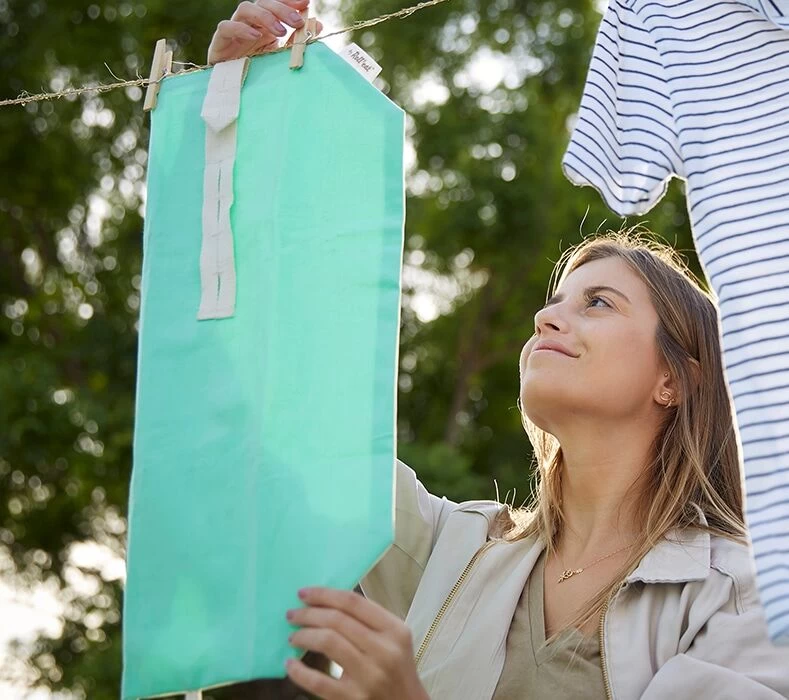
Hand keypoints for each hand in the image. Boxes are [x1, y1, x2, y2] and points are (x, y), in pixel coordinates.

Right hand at [207, 0, 323, 63]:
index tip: (306, 3)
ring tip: (280, 31)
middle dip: (281, 9)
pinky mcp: (220, 42)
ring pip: (245, 8)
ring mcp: (234, 29)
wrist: (235, 92)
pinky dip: (240, 28)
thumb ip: (297, 41)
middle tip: (297, 21)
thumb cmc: (258, 73)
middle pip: (262, 3)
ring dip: (264, 17)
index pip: (275, 4)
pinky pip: (226, 27)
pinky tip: (255, 36)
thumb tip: (317, 25)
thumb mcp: (281, 57)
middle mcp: (249, 23)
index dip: (289, 1)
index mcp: (264, 24)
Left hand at [286, 587, 428, 699]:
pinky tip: (290, 665)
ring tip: (293, 636)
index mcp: (394, 630)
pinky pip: (319, 681)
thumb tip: (326, 603)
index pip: (353, 602)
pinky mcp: (353, 699)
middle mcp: (383, 650)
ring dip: (304, 635)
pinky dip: (299, 671)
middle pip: (337, 620)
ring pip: (328, 642)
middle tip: (292, 614)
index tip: (303, 593)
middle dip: (308, 614)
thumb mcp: (394, 639)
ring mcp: (368, 676)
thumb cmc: (397, 670)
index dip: (324, 594)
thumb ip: (369, 620)